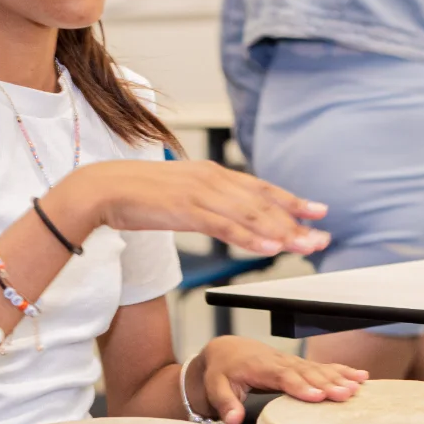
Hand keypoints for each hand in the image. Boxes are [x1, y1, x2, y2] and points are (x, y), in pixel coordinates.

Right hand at [53, 160, 331, 256]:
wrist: (100, 188)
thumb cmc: (135, 194)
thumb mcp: (179, 195)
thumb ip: (205, 201)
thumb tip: (225, 213)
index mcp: (212, 174)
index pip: (261, 188)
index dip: (292, 200)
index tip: (318, 211)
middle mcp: (212, 179)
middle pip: (263, 203)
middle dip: (296, 222)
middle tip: (322, 237)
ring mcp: (200, 193)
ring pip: (250, 215)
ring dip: (281, 232)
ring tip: (306, 246)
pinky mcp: (185, 210)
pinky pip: (224, 226)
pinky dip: (250, 237)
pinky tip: (269, 248)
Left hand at [193, 337, 367, 423]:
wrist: (227, 350)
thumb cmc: (223, 370)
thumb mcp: (216, 387)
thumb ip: (225, 403)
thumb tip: (233, 420)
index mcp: (260, 367)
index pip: (283, 376)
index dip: (300, 386)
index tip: (317, 396)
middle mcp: (280, 362)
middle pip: (307, 372)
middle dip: (328, 383)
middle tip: (346, 394)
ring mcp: (293, 362)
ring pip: (318, 369)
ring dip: (340, 377)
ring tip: (358, 387)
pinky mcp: (300, 365)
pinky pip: (323, 367)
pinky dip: (343, 370)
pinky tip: (361, 376)